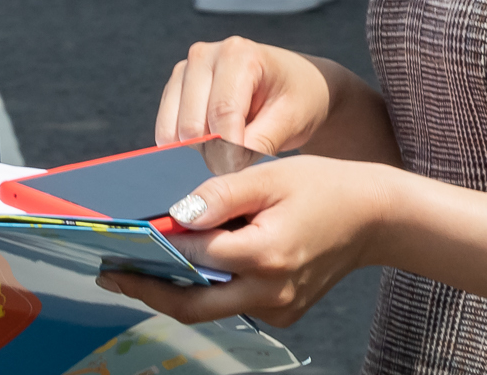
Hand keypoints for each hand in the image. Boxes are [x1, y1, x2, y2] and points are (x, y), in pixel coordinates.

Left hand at [97, 155, 395, 328]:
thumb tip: (176, 213)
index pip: (196, 254)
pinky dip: (210, 285)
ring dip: (177, 288)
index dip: (158, 244)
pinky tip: (190, 263)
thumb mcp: (271, 176)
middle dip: (148, 290)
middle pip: (193, 304)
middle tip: (111, 274)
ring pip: (213, 306)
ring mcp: (278, 307)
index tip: (121, 239)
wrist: (375, 217)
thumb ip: (221, 192)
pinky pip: (234, 303)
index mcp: (267, 254)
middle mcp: (271, 291)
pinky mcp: (283, 311)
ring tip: (140, 265)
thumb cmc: (324, 187)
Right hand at [154, 36, 333, 154]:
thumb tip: (228, 168)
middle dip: (216, 153)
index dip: (231, 150)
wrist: (294, 84)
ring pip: (175, 130)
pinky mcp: (175, 87)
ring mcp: (186, 69)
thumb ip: (260, 142)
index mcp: (239, 54)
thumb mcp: (290, 120)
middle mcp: (205, 55)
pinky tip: (216, 141)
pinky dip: (188, 146)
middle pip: (193, 124)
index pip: (222, 113)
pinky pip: (167, 130)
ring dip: (201, 150)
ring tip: (233, 146)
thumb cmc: (297, 98)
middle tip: (244, 160)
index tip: (246, 171)